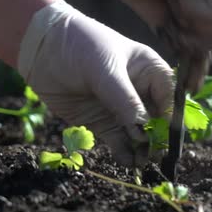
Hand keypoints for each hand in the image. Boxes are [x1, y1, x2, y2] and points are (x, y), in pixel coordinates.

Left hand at [18, 2, 172, 166]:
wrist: (42, 50)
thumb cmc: (80, 47)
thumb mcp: (105, 70)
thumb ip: (125, 100)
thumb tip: (143, 132)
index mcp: (150, 71)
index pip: (169, 99)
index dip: (169, 119)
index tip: (164, 137)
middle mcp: (140, 92)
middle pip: (157, 121)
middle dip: (156, 139)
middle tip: (154, 155)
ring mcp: (121, 109)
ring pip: (139, 135)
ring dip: (142, 150)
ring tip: (142, 163)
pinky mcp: (102, 123)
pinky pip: (119, 142)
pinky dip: (124, 153)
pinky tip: (127, 162)